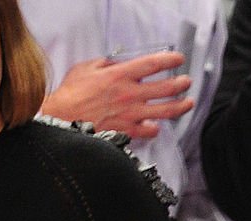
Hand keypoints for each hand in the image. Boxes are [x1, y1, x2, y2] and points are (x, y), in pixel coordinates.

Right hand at [41, 53, 193, 139]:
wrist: (64, 118)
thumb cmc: (72, 94)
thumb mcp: (87, 68)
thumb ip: (107, 64)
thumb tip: (120, 64)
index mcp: (120, 75)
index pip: (152, 65)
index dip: (169, 61)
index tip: (178, 59)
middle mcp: (130, 94)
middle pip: (165, 89)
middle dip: (180, 84)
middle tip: (186, 81)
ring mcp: (131, 114)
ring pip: (164, 111)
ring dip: (180, 106)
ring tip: (187, 102)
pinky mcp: (127, 131)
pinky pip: (149, 131)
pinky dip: (155, 129)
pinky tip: (157, 126)